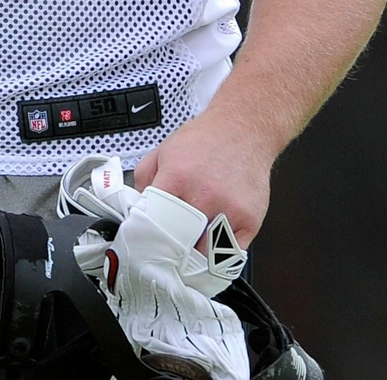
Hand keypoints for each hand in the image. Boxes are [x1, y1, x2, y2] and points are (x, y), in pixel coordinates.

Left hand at [133, 112, 274, 248]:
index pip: (153, 220)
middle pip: (179, 242)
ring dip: (195, 257)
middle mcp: (203, 195)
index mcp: (176, 178)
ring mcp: (228, 210)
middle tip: (166, 255)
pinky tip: (212, 250)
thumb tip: (136, 207)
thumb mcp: (163, 151)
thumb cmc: (204, 141)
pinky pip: (231, 255)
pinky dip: (219, 258)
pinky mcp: (250, 220)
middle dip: (170, 252)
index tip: (144, 246)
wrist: (243, 129)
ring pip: (205, 253)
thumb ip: (144, 178)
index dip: (146, 236)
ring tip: (190, 251)